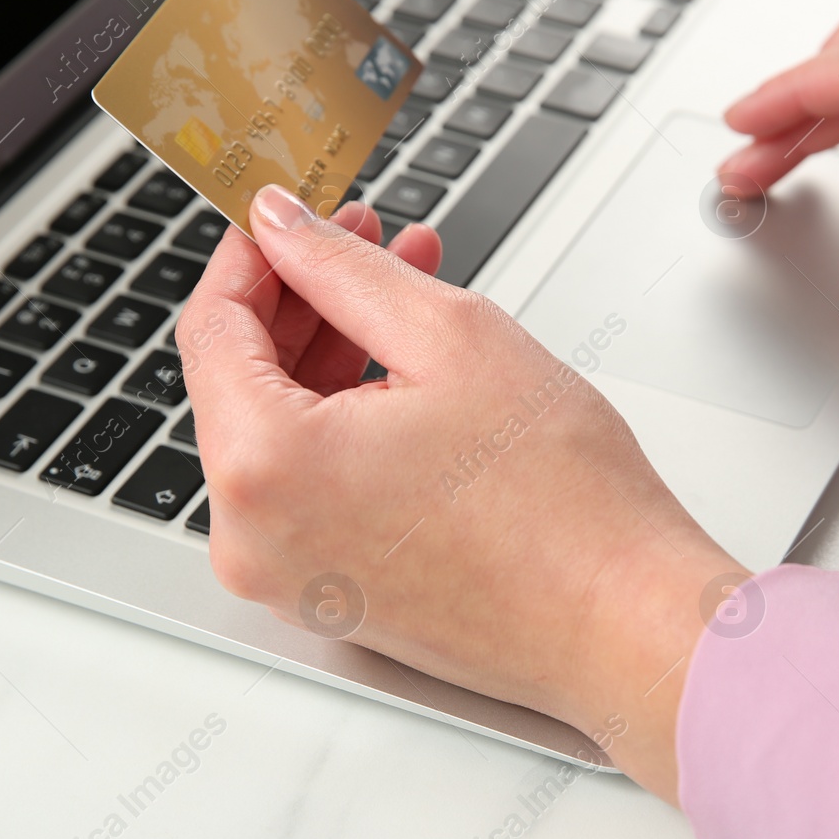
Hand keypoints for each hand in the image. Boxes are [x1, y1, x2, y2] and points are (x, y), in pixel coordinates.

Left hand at [178, 186, 744, 799]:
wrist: (625, 624)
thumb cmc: (563, 505)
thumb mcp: (450, 338)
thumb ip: (344, 269)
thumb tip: (284, 229)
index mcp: (263, 468)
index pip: (213, 328)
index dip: (255, 255)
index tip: (288, 215)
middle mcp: (253, 537)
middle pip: (243, 382)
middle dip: (306, 299)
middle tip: (369, 241)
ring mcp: (289, 577)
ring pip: (282, 434)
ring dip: (334, 354)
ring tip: (411, 296)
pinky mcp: (331, 596)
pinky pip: (312, 488)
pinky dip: (348, 422)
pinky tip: (409, 375)